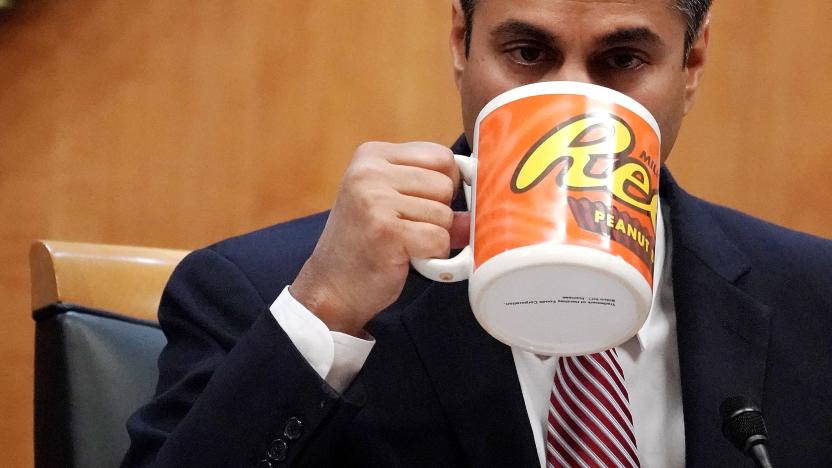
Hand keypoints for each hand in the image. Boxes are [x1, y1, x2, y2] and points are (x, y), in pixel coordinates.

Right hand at [291, 142, 467, 335]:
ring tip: (405, 244)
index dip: (446, 183)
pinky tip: (406, 257)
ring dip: (434, 236)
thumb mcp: (391, 202)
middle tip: (411, 229)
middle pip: (445, 183)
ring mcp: (375, 200)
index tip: (428, 204)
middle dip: (439, 212)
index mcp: (371, 155)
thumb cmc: (365, 243)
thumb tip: (483, 196)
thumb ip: (429, 191)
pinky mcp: (386, 231)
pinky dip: (432, 255)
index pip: (439, 155)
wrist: (331, 286)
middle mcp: (369, 171)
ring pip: (444, 213)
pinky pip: (439, 239)